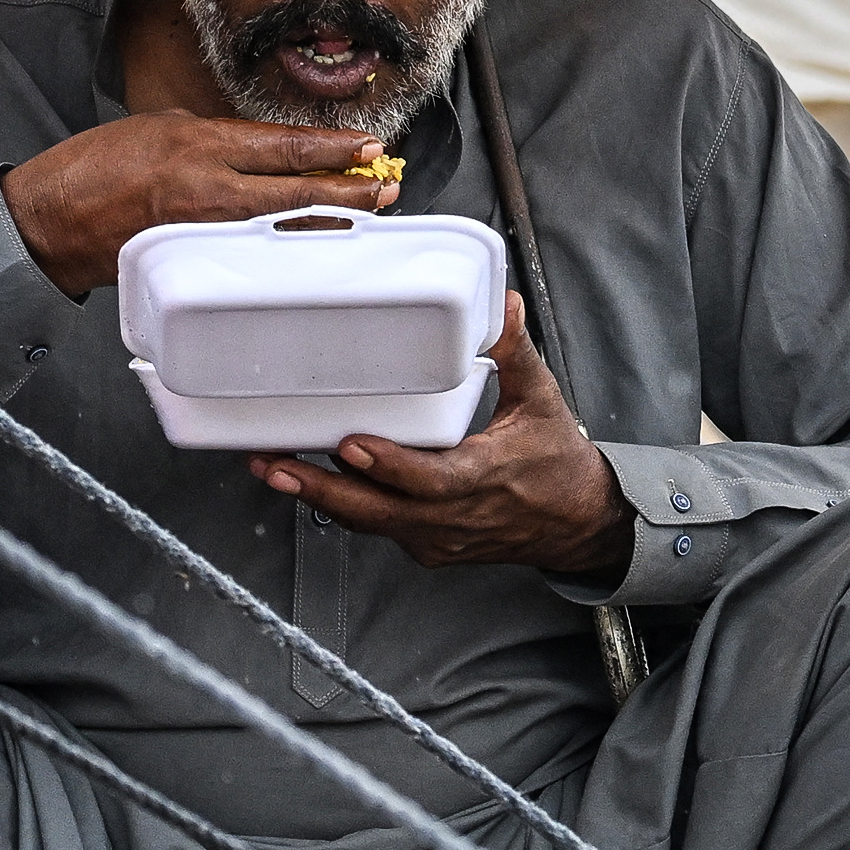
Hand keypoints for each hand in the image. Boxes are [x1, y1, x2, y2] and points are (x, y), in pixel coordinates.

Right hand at [0, 111, 397, 296]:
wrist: (51, 220)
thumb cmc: (94, 169)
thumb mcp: (159, 129)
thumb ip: (212, 139)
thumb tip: (256, 152)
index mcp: (200, 144)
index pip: (283, 146)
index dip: (332, 148)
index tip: (367, 146)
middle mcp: (209, 187)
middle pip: (296, 188)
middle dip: (348, 188)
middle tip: (386, 185)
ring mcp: (204, 229)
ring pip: (283, 226)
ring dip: (328, 221)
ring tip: (366, 215)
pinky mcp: (195, 261)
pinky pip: (253, 255)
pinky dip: (287, 249)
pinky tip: (312, 249)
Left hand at [253, 296, 634, 578]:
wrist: (576, 524)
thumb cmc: (558, 466)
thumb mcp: (542, 402)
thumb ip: (516, 352)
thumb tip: (504, 304)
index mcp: (485, 478)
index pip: (431, 480)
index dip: (389, 466)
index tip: (351, 445)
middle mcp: (455, 517)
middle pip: (380, 511)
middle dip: (322, 489)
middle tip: (275, 466)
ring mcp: (438, 537)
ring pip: (371, 523)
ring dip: (320, 497)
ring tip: (273, 469)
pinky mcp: (428, 546)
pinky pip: (379, 527)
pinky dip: (346, 505)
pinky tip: (310, 480)